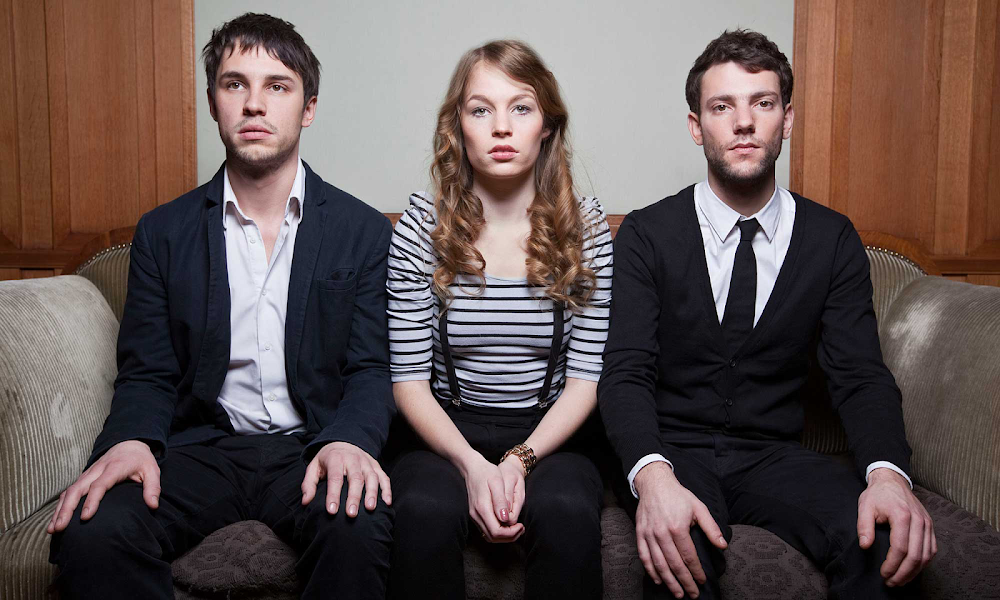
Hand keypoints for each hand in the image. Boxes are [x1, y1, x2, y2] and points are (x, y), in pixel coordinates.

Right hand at [47, 440, 159, 533]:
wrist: (129, 443)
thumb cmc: (141, 460)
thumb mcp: (152, 470)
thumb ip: (153, 488)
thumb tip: (153, 506)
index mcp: (114, 468)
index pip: (100, 485)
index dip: (92, 501)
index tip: (85, 517)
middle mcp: (97, 470)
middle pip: (77, 489)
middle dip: (67, 509)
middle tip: (60, 528)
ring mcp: (88, 474)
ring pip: (69, 491)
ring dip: (59, 510)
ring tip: (53, 529)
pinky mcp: (84, 477)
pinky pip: (68, 491)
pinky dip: (60, 505)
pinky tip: (55, 520)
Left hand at [301, 441, 390, 516]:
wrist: (345, 440)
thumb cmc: (328, 459)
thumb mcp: (314, 466)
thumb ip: (309, 484)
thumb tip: (306, 501)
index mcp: (336, 458)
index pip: (335, 478)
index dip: (333, 495)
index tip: (332, 511)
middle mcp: (353, 459)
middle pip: (355, 478)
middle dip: (354, 497)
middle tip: (351, 514)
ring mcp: (367, 462)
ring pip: (372, 477)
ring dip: (372, 493)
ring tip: (370, 508)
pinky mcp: (376, 466)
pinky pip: (384, 477)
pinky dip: (387, 490)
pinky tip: (386, 503)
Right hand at [460, 455, 523, 542]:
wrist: (472, 468)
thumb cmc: (487, 472)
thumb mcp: (497, 482)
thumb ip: (501, 501)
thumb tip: (505, 518)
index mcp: (482, 507)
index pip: (496, 531)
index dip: (511, 533)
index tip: (521, 525)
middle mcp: (476, 515)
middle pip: (493, 537)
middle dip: (509, 536)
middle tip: (522, 528)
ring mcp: (474, 516)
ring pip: (489, 536)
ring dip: (504, 536)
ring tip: (517, 528)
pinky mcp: (475, 515)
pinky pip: (487, 531)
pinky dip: (498, 532)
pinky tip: (507, 525)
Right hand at [633, 462, 726, 598]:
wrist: (654, 484)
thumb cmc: (678, 496)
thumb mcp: (699, 508)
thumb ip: (712, 528)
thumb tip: (722, 546)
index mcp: (678, 527)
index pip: (689, 556)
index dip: (696, 571)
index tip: (702, 581)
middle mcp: (662, 533)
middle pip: (674, 564)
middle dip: (685, 582)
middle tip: (692, 594)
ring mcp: (649, 535)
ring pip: (659, 564)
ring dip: (669, 581)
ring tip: (677, 593)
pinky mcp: (640, 534)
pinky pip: (644, 556)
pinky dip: (650, 571)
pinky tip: (658, 580)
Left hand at [857, 468, 935, 586]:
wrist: (892, 480)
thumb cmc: (877, 494)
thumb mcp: (865, 506)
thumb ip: (863, 526)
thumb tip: (865, 546)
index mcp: (902, 515)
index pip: (900, 548)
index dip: (892, 565)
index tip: (883, 574)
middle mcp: (919, 520)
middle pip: (916, 556)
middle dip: (903, 574)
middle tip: (891, 583)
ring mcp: (927, 523)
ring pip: (926, 555)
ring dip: (914, 571)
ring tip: (900, 580)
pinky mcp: (930, 525)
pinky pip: (932, 549)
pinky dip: (924, 562)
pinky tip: (913, 569)